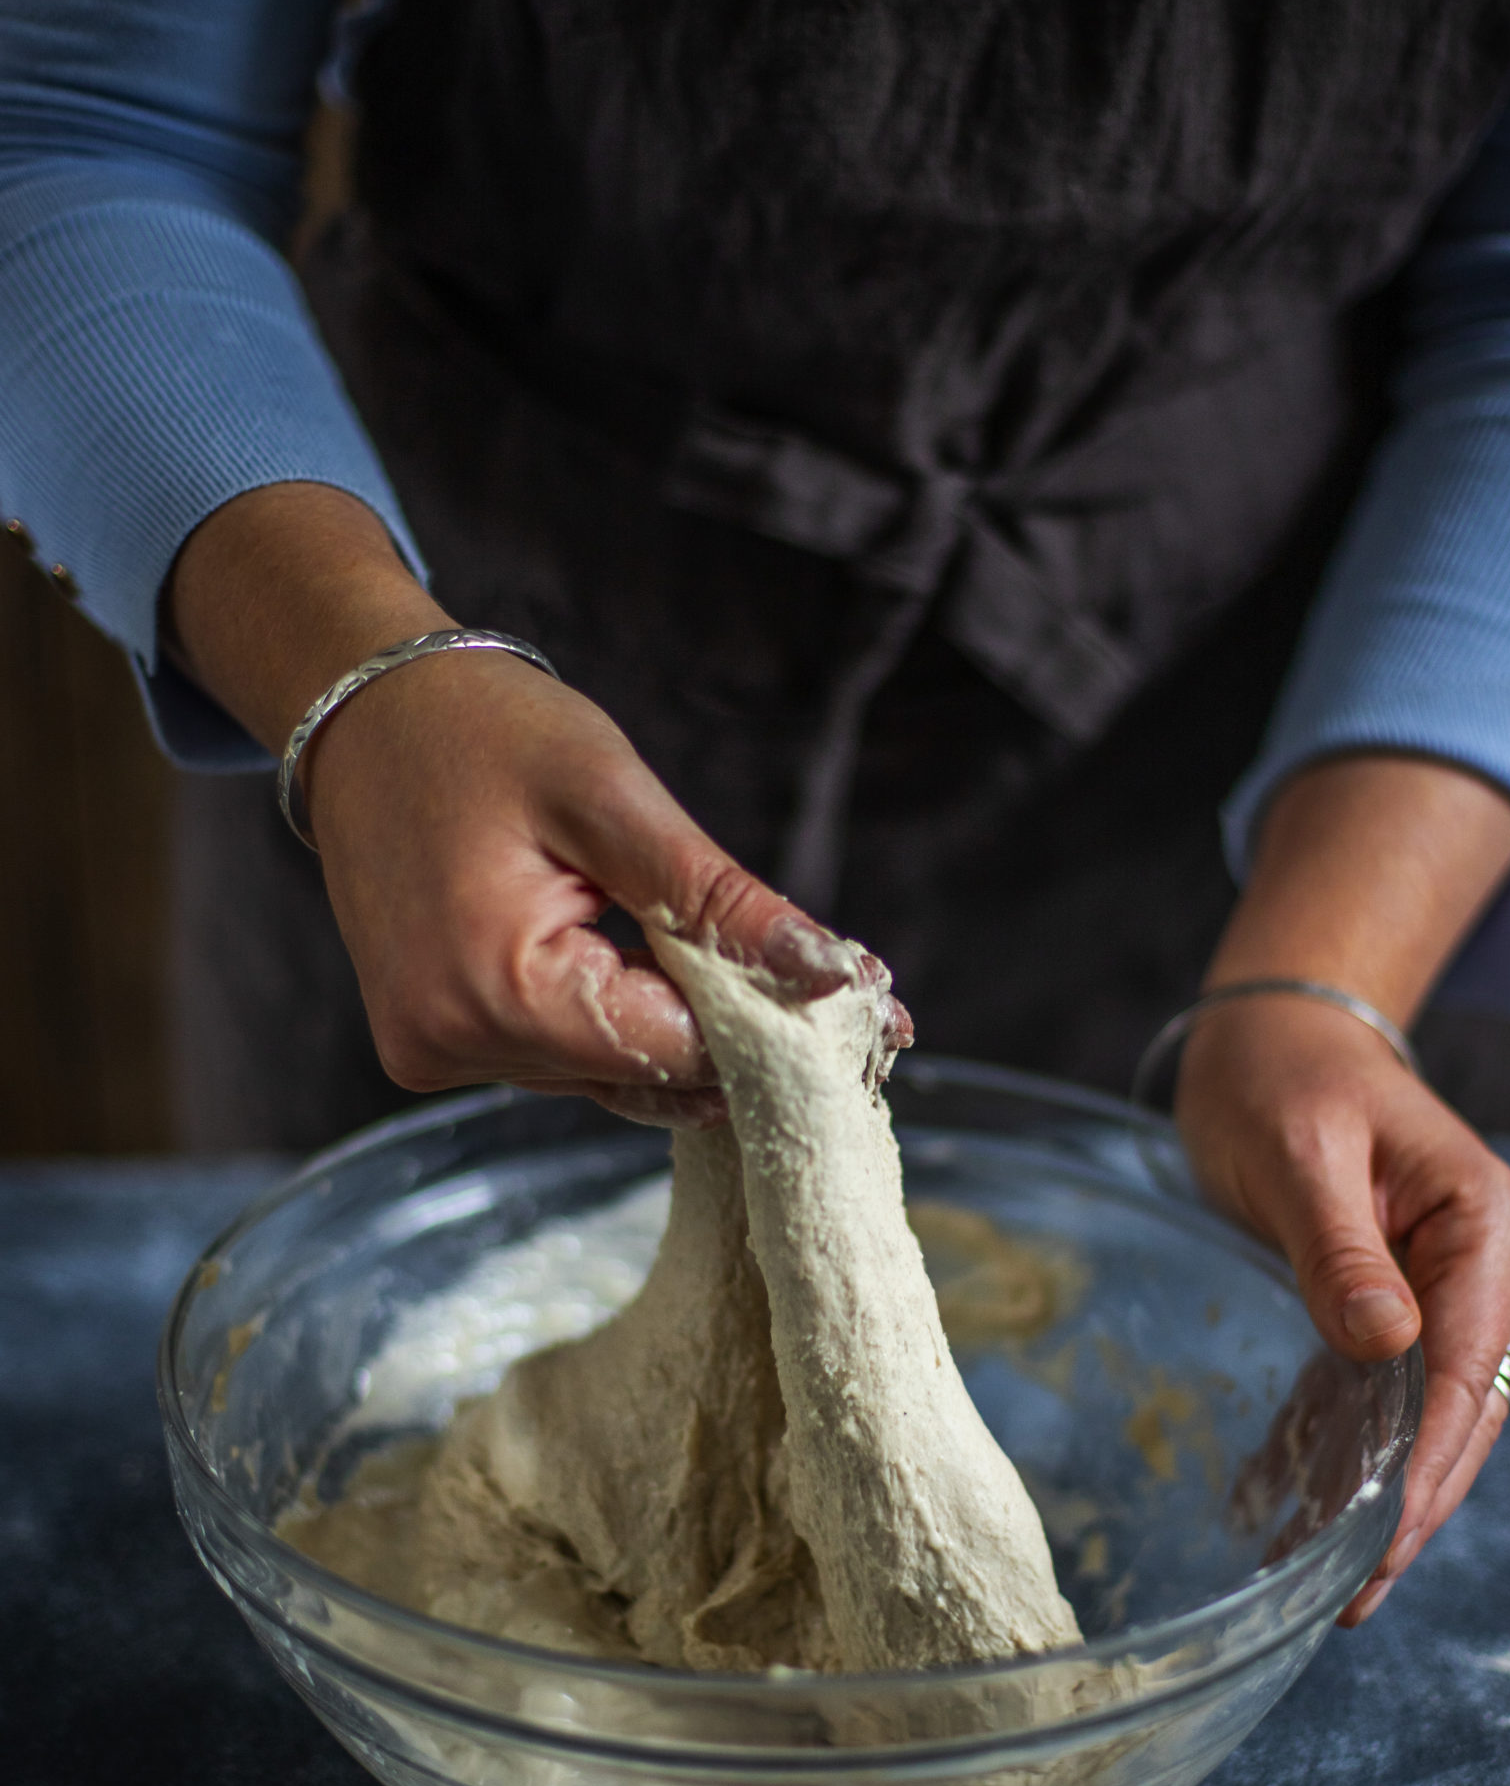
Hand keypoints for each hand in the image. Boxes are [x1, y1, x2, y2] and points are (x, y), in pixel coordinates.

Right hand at [165, 485, 908, 1125]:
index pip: (677, 1049)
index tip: (872, 1010)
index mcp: (494, 987)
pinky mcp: (434, 1045)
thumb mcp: (615, 800)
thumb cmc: (483, 728)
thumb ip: (722, 902)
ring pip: (609, 1075)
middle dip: (742, 1033)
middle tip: (846, 990)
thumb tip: (836, 978)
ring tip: (752, 966)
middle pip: (646, 1073)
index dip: (778, 1031)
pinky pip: (564, 1058)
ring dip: (685, 1029)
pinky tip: (663, 969)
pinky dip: (623, 1022)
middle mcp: (452, 1044)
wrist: (360, 711)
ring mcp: (434, 1053)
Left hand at [1175, 994, 1509, 1622]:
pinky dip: (1346, 1452)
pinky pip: (1383, 1395)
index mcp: (1486, 1223)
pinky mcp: (1399, 1302)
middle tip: (1353, 1595)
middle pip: (1463, 1412)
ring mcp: (1449, 1288)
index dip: (1426, 1465)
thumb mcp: (1298, 1152)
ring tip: (1328, 1582)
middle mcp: (1486, 1264)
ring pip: (1429, 1417)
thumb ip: (1339, 1250)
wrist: (1274, 1031)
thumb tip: (1389, 1344)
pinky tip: (1297, 1509)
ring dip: (1382, 1494)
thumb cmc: (1282, 1074)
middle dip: (1412, 1505)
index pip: (1466, 1370)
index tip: (1382, 1544)